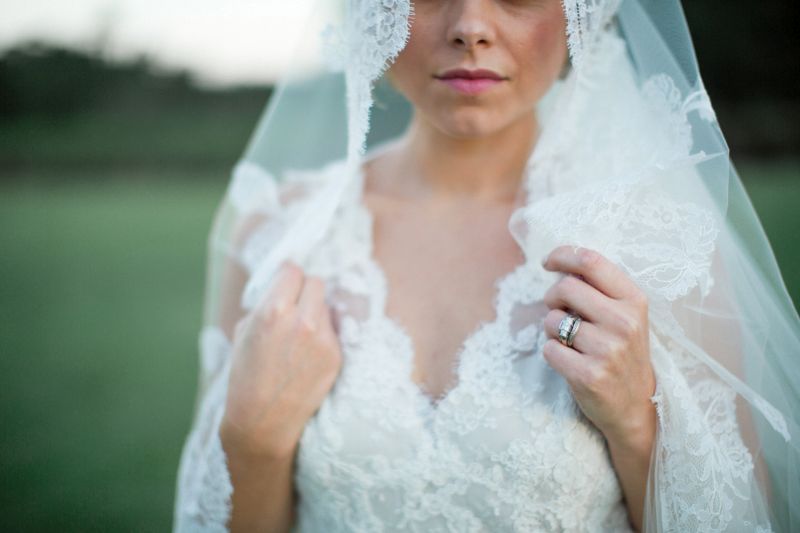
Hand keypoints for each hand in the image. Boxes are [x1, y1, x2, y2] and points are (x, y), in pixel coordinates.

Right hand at [220, 260, 342, 459]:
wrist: (263, 421)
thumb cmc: (246, 376)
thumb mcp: (245, 332)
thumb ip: (267, 305)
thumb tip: (283, 287)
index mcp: (274, 311)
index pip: (293, 270)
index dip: (287, 277)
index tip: (285, 284)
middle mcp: (303, 320)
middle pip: (316, 283)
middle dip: (304, 291)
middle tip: (295, 306)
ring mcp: (324, 339)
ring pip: (327, 306)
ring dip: (316, 312)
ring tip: (300, 335)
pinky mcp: (336, 355)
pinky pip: (333, 330)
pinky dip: (323, 335)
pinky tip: (308, 354)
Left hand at [541, 245, 655, 446]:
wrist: (636, 408)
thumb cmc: (622, 354)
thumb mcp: (624, 317)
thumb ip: (599, 290)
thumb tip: (561, 265)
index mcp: (634, 301)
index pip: (592, 261)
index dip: (563, 255)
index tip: (548, 262)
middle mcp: (624, 322)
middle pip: (565, 287)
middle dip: (552, 297)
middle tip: (558, 309)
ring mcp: (607, 350)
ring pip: (553, 319)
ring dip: (552, 328)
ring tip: (570, 341)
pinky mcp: (588, 375)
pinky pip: (549, 349)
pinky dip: (552, 352)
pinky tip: (569, 360)